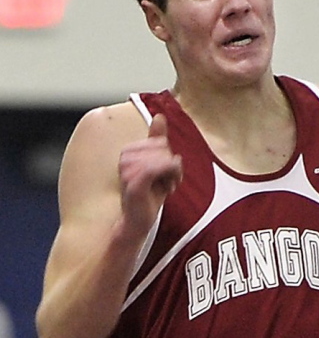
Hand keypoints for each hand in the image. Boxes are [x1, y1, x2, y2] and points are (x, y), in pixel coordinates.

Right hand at [117, 114, 182, 231]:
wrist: (138, 221)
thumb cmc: (148, 195)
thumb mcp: (157, 166)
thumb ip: (157, 141)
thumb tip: (159, 116)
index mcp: (129, 151)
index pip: (161, 142)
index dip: (170, 158)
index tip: (167, 174)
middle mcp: (125, 157)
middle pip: (164, 149)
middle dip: (172, 167)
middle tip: (168, 183)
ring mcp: (127, 169)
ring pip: (164, 159)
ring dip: (173, 175)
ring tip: (167, 187)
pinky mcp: (134, 182)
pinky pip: (158, 168)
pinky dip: (169, 176)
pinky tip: (169, 188)